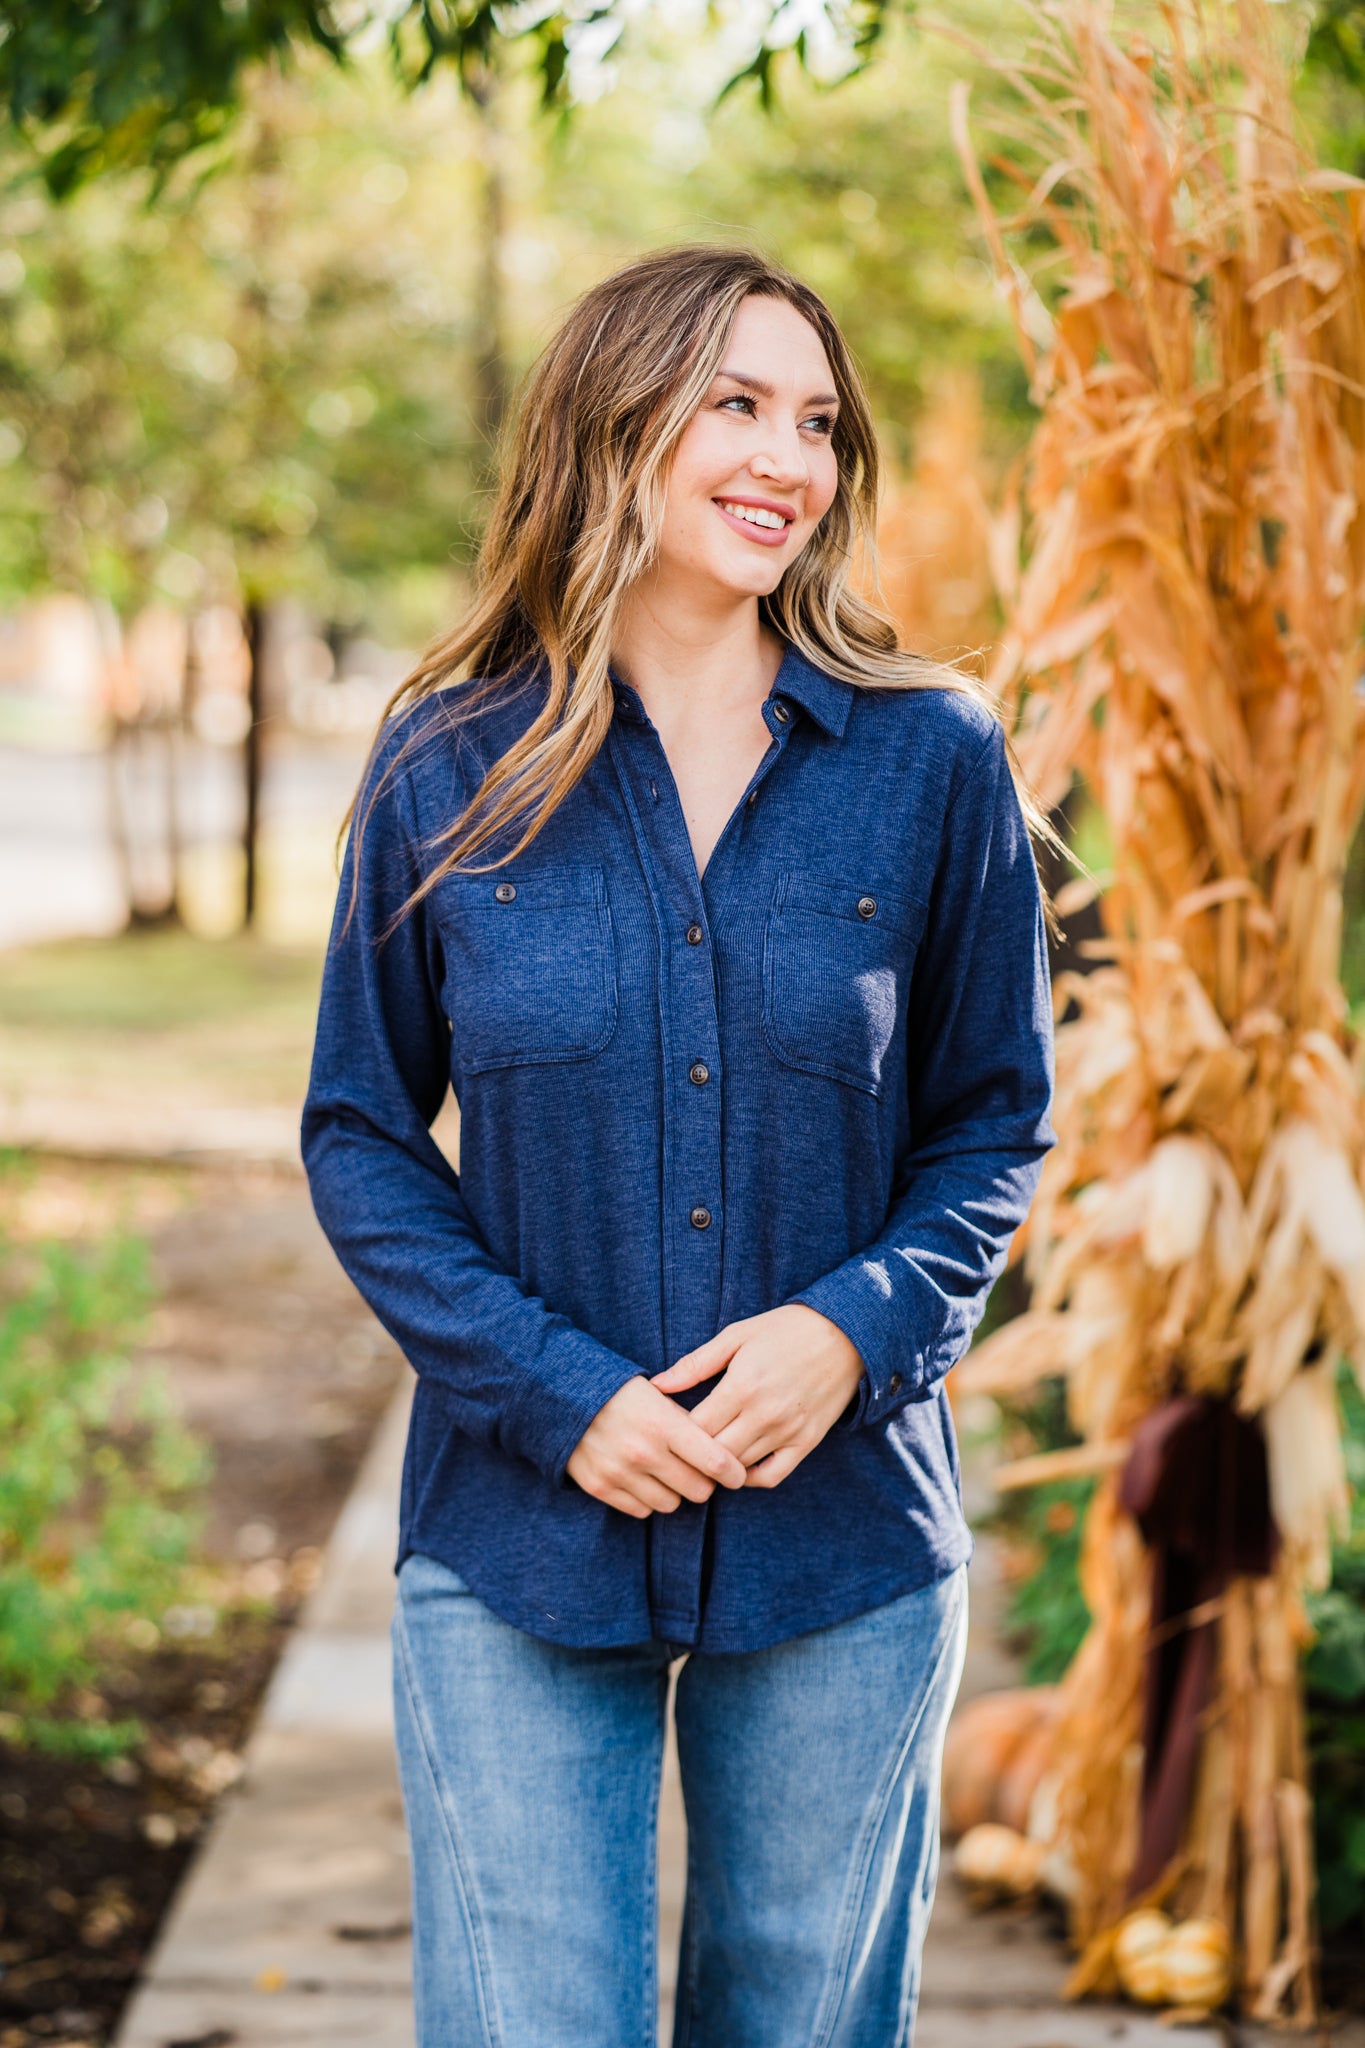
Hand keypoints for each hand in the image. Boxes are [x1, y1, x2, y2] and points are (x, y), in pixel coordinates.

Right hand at [566, 1375, 748, 1518]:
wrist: (562, 1395)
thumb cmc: (620, 1393)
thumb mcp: (657, 1395)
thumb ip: (687, 1423)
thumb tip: (722, 1451)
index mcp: (663, 1424)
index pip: (716, 1462)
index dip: (734, 1473)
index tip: (738, 1474)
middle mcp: (643, 1452)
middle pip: (698, 1490)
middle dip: (704, 1483)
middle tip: (699, 1471)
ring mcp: (620, 1473)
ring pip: (671, 1504)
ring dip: (674, 1492)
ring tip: (666, 1471)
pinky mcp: (601, 1488)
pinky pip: (642, 1510)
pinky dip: (647, 1499)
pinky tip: (642, 1478)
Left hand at [651, 1304, 865, 1489]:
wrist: (846, 1334)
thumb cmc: (785, 1329)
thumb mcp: (736, 1335)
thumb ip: (695, 1363)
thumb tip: (656, 1385)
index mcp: (741, 1385)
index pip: (694, 1428)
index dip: (675, 1432)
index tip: (667, 1427)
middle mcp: (764, 1414)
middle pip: (713, 1454)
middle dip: (692, 1454)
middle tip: (680, 1448)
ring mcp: (787, 1431)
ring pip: (739, 1468)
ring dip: (718, 1466)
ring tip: (704, 1456)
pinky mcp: (806, 1442)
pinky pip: (772, 1476)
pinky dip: (750, 1478)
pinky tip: (738, 1464)